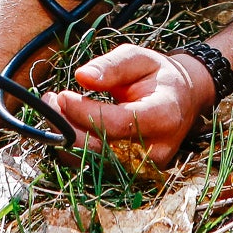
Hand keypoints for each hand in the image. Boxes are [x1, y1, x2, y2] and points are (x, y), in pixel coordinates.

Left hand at [44, 45, 213, 165]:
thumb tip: (82, 76)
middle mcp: (157, 148)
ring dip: (67, 140)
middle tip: (51, 101)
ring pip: (95, 164)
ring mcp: (145, 167)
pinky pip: (97, 168)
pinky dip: (75, 149)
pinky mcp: (132, 174)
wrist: (182, 100)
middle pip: (102, 150)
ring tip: (55, 110)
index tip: (62, 95)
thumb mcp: (139, 58)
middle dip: (69, 127)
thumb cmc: (158, 76)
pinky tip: (66, 126)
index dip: (84, 112)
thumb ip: (112, 66)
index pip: (117, 123)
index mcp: (164, 115)